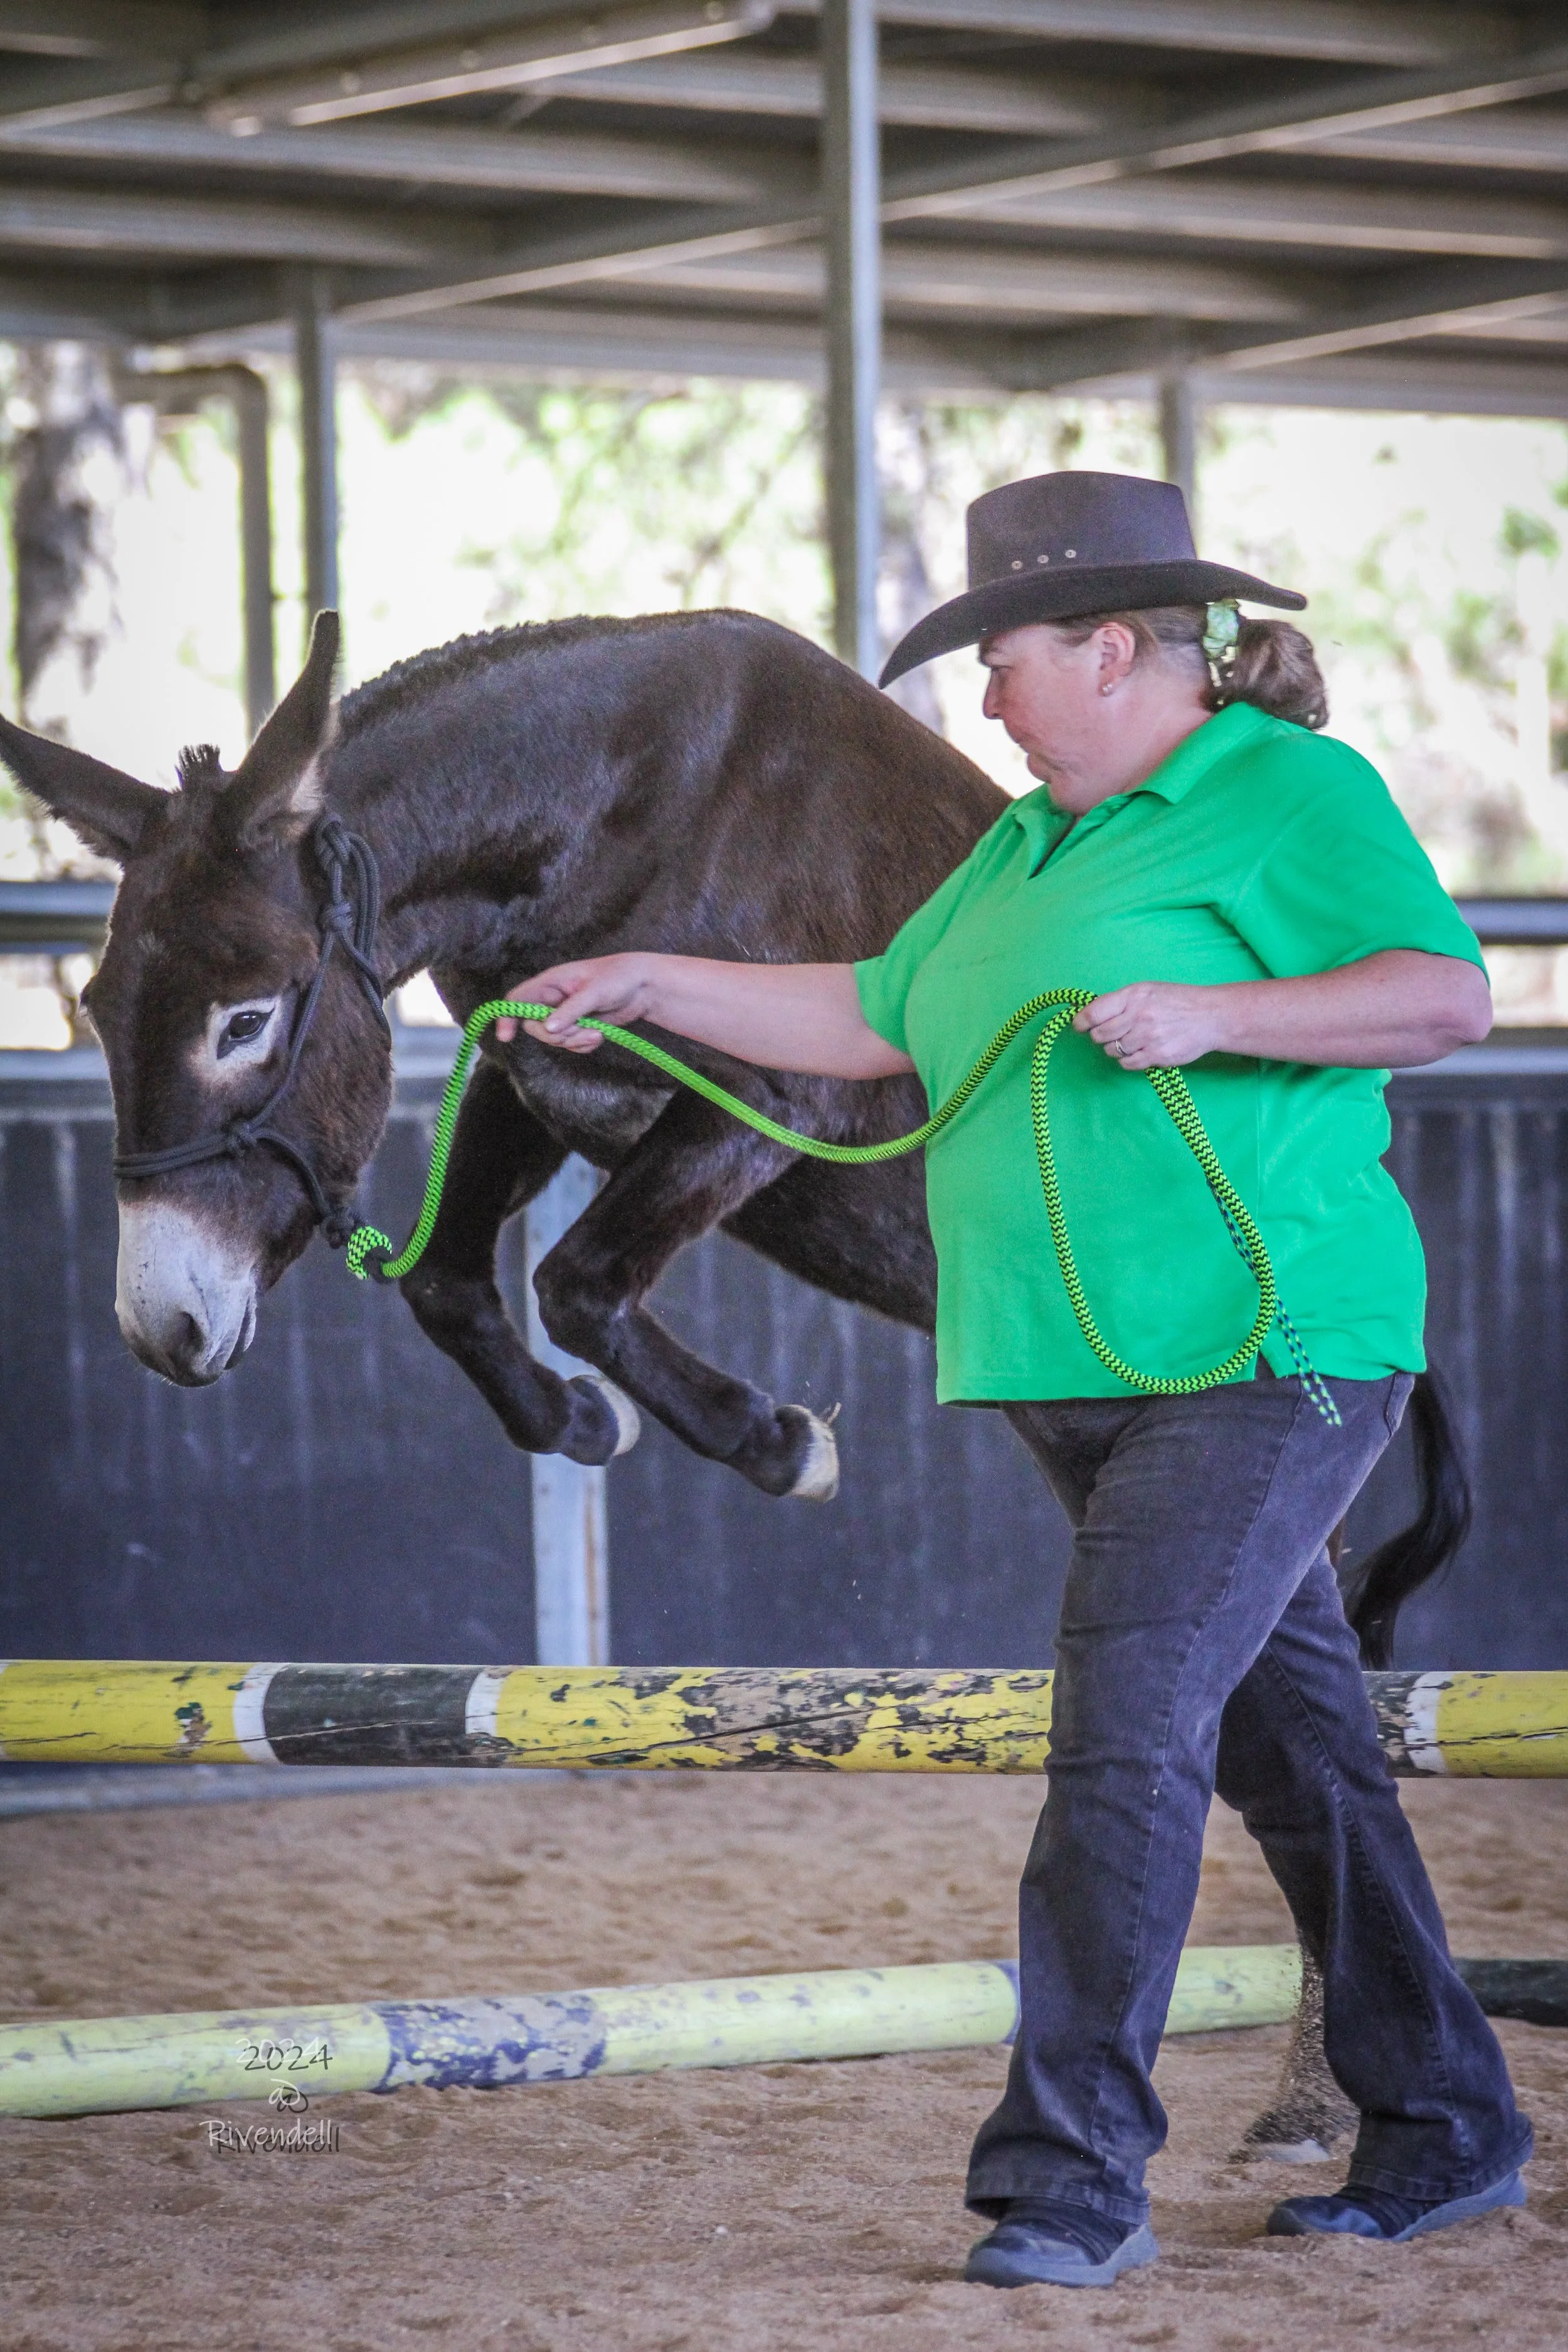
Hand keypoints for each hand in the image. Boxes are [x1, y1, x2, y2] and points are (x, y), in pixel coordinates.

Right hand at [494, 954, 656, 1052]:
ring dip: (574, 1040)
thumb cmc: (618, 978)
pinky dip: (583, 1045)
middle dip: (556, 1035)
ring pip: (553, 1038)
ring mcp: (565, 1015)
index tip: (505, 1037)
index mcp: (551, 982)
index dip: (507, 1016)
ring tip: (597, 1032)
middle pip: (534, 1026)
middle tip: (580, 1030)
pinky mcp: (578, 1027)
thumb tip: (548, 1027)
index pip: (518, 999)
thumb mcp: (594, 992)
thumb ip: (570, 1010)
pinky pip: (569, 1044)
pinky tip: (599, 1036)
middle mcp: (553, 999)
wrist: (643, 987)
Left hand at [1073, 981, 1230, 1070]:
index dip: (1081, 1022)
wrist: (1210, 1016)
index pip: (1094, 1013)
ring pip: (1112, 1051)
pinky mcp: (1157, 1055)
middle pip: (1099, 1035)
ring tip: (1131, 1040)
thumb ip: (1120, 1002)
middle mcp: (1138, 1016)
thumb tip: (1090, 1015)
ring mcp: (1148, 1037)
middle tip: (1111, 1033)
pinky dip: (1128, 1060)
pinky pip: (1127, 1064)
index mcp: (1133, 995)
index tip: (1079, 1026)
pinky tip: (1139, 1051)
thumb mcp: (1148, 991)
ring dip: (1116, 1048)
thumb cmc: (1176, 1001)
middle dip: (1100, 1036)